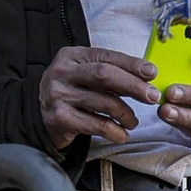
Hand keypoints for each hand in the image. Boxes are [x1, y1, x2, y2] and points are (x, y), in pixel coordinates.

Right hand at [39, 46, 160, 150]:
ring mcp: (59, 95)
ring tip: (133, 122)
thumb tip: (147, 75)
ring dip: (126, 114)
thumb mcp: (85, 75)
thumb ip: (111, 72)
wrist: (38, 116)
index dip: (132, 64)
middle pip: (105, 75)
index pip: (106, 56)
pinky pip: (98, 125)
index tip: (152, 73)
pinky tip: (122, 134)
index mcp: (71, 56)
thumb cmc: (72, 93)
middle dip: (133, 86)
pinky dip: (116, 132)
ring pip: (104, 102)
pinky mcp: (60, 118)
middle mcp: (62, 73)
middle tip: (152, 97)